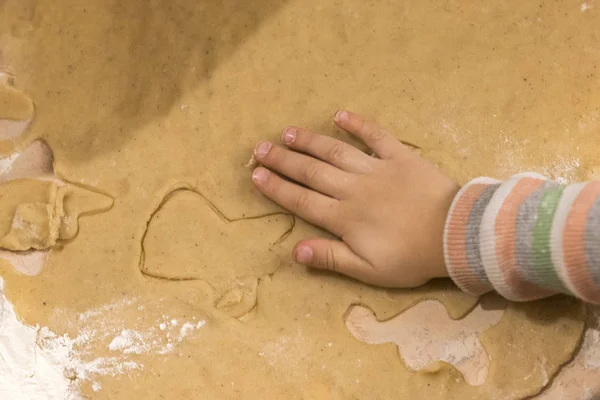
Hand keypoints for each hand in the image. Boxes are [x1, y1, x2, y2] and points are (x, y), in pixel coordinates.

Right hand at [251, 111, 457, 287]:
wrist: (454, 235)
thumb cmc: (410, 257)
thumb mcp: (368, 269)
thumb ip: (331, 257)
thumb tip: (294, 250)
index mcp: (344, 217)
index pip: (302, 200)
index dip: (277, 188)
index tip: (256, 175)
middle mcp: (353, 188)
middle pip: (311, 172)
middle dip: (283, 160)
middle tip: (260, 148)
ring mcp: (376, 169)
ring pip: (335, 151)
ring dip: (309, 141)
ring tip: (287, 132)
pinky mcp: (399, 156)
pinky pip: (376, 136)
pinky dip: (359, 124)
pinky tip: (340, 115)